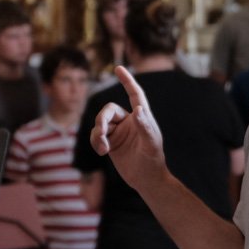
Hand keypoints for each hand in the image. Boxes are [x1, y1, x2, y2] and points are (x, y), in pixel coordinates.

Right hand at [90, 66, 167, 193]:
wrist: (146, 180)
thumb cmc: (153, 161)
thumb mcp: (151, 144)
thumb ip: (145, 126)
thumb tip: (138, 109)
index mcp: (142, 117)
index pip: (134, 94)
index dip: (127, 81)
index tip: (119, 68)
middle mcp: (129, 121)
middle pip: (109, 110)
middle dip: (102, 120)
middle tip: (102, 134)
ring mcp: (118, 131)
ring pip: (100, 123)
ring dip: (97, 134)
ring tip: (103, 148)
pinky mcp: (110, 142)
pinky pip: (96, 135)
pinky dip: (95, 141)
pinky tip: (102, 152)